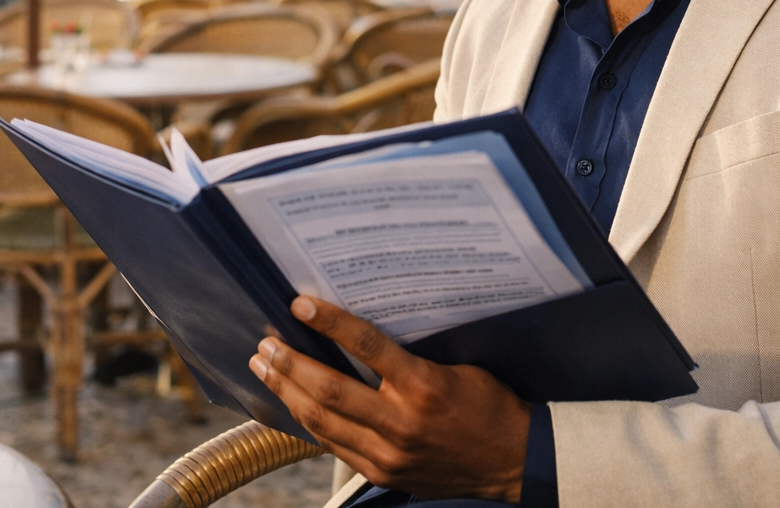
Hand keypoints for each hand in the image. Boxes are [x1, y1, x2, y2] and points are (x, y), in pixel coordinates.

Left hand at [249, 296, 530, 501]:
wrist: (514, 460)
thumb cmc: (489, 407)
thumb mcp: (456, 369)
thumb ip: (410, 358)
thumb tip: (364, 335)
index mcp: (424, 386)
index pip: (367, 347)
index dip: (330, 324)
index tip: (300, 305)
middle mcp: (403, 421)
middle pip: (331, 390)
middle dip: (291, 365)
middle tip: (266, 345)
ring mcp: (390, 453)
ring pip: (323, 422)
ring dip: (289, 393)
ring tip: (266, 370)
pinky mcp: (384, 474)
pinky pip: (335, 446)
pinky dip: (309, 423)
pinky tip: (294, 404)